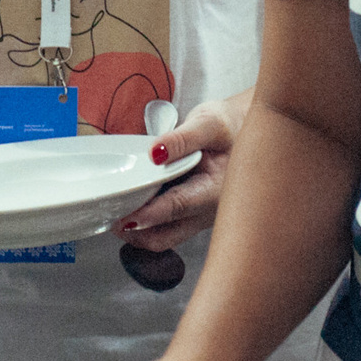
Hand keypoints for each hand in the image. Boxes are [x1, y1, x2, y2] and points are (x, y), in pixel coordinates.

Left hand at [114, 94, 245, 251]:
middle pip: (166, 236)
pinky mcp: (194, 217)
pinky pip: (168, 230)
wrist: (250, 135)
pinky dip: (148, 223)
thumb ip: (182, 139)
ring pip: (165, 237)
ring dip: (139, 230)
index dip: (149, 214)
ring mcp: (201, 219)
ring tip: (116, 214)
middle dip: (136, 232)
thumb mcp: (209, 123)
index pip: (177, 207)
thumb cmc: (232, 128)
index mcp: (216, 191)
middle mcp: (209, 213)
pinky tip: (135, 207)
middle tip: (110, 218)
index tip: (123, 217)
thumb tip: (155, 153)